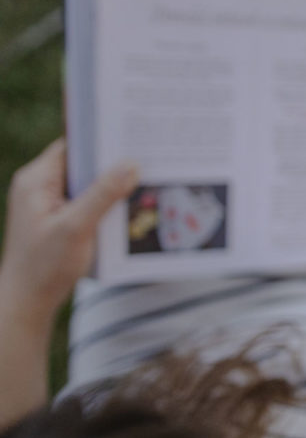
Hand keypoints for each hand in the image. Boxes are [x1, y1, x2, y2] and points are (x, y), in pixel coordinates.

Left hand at [0, 139, 137, 323]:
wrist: (26, 301)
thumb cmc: (45, 266)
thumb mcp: (76, 227)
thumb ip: (103, 194)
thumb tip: (131, 165)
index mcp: (36, 180)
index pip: (73, 145)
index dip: (101, 139)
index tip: (131, 136)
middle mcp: (39, 186)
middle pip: (81, 163)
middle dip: (111, 163)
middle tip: (146, 158)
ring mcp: (47, 202)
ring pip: (85, 182)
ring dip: (110, 184)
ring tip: (141, 182)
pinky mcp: (56, 218)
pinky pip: (85, 200)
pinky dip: (104, 202)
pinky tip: (124, 208)